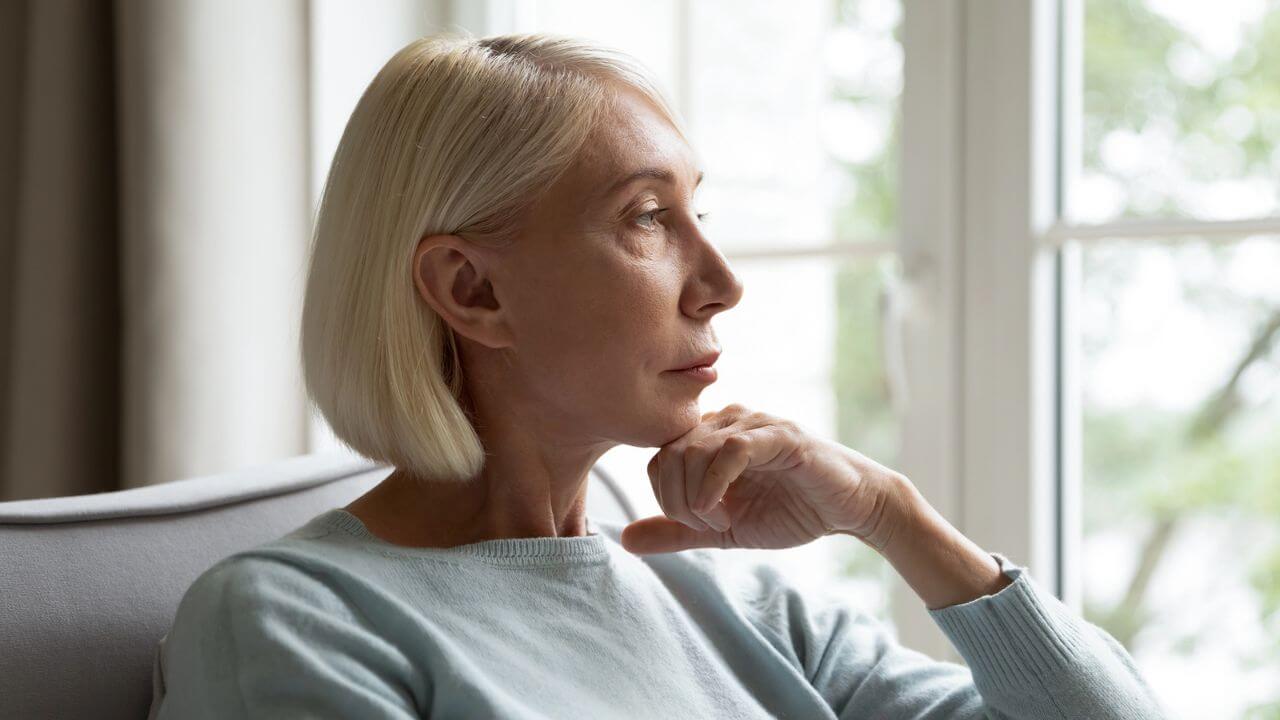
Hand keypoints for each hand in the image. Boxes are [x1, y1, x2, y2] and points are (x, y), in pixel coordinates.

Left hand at [619, 403, 914, 554]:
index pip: (658, 458)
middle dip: (676, 499)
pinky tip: (724, 509)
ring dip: (696, 496)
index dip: (665, 497)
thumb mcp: (722, 530)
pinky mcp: (778, 435)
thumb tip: (624, 541)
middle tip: (706, 525)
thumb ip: (676, 531)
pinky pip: (730, 449)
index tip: (695, 525)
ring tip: (721, 520)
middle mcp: (726, 422)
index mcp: (709, 439)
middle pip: (668, 453)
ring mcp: (752, 425)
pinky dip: (715, 483)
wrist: (850, 509)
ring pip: (693, 449)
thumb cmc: (790, 511)